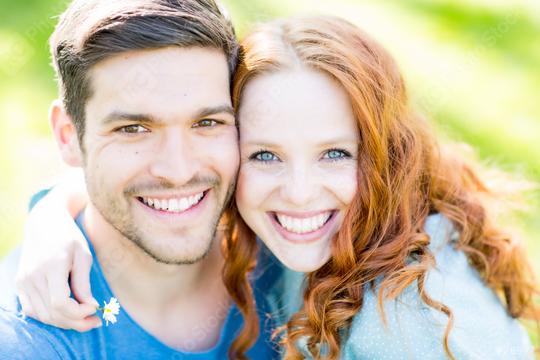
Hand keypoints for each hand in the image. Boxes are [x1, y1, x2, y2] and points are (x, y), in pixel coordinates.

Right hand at [15, 185, 100, 331]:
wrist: (44, 223)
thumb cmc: (69, 237)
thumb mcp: (83, 255)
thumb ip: (84, 282)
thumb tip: (90, 307)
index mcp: (51, 266)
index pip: (59, 303)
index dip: (78, 313)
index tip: (95, 309)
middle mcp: (33, 276)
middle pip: (51, 313)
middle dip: (75, 323)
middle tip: (95, 322)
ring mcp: (23, 281)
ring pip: (41, 315)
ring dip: (64, 323)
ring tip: (84, 320)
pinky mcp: (20, 284)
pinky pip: (32, 310)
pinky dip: (49, 316)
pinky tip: (66, 314)